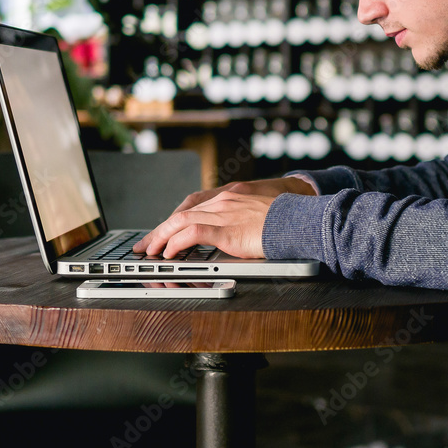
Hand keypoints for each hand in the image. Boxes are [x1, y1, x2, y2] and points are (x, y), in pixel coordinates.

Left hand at [133, 177, 315, 258]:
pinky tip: (169, 253)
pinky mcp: (225, 228)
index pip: (194, 203)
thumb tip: (237, 235)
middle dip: (161, 229)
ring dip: (162, 237)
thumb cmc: (288, 220)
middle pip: (183, 211)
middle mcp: (224, 199)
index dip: (175, 218)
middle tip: (146, 244)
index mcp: (232, 194)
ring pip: (180, 221)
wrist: (301, 219)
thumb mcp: (262, 214)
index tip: (163, 230)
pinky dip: (176, 243)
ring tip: (150, 251)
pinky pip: (190, 234)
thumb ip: (244, 219)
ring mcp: (224, 212)